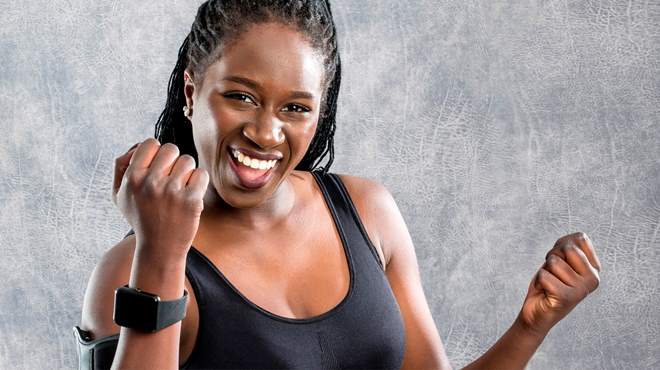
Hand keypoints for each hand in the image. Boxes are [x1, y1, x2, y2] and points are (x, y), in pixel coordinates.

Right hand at [112, 138, 209, 259]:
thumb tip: (137, 145)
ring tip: (179, 189)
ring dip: (186, 172)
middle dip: (173, 161)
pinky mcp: (191, 200)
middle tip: (171, 178)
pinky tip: (190, 194)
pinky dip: (199, 182)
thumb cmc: (141, 217)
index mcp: (132, 178)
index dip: (157, 152)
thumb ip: (121, 166)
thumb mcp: (120, 195)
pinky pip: (201, 174)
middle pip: (171, 149)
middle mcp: (151, 183)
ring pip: (188, 160)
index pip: (150, 143)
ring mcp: (172, 191)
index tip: (158, 167)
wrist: (159, 247)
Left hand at [517, 232, 601, 335]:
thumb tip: (572, 242)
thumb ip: (568, 246)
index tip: (561, 263)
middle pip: (568, 248)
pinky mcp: (567, 298)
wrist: (536, 314)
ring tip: (550, 284)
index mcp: (595, 269)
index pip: (580, 238)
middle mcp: (594, 279)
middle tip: (553, 274)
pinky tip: (546, 292)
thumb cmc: (547, 283)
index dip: (562, 246)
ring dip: (545, 271)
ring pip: (554, 262)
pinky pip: (544, 275)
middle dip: (553, 257)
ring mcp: (582, 289)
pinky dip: (539, 281)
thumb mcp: (559, 259)